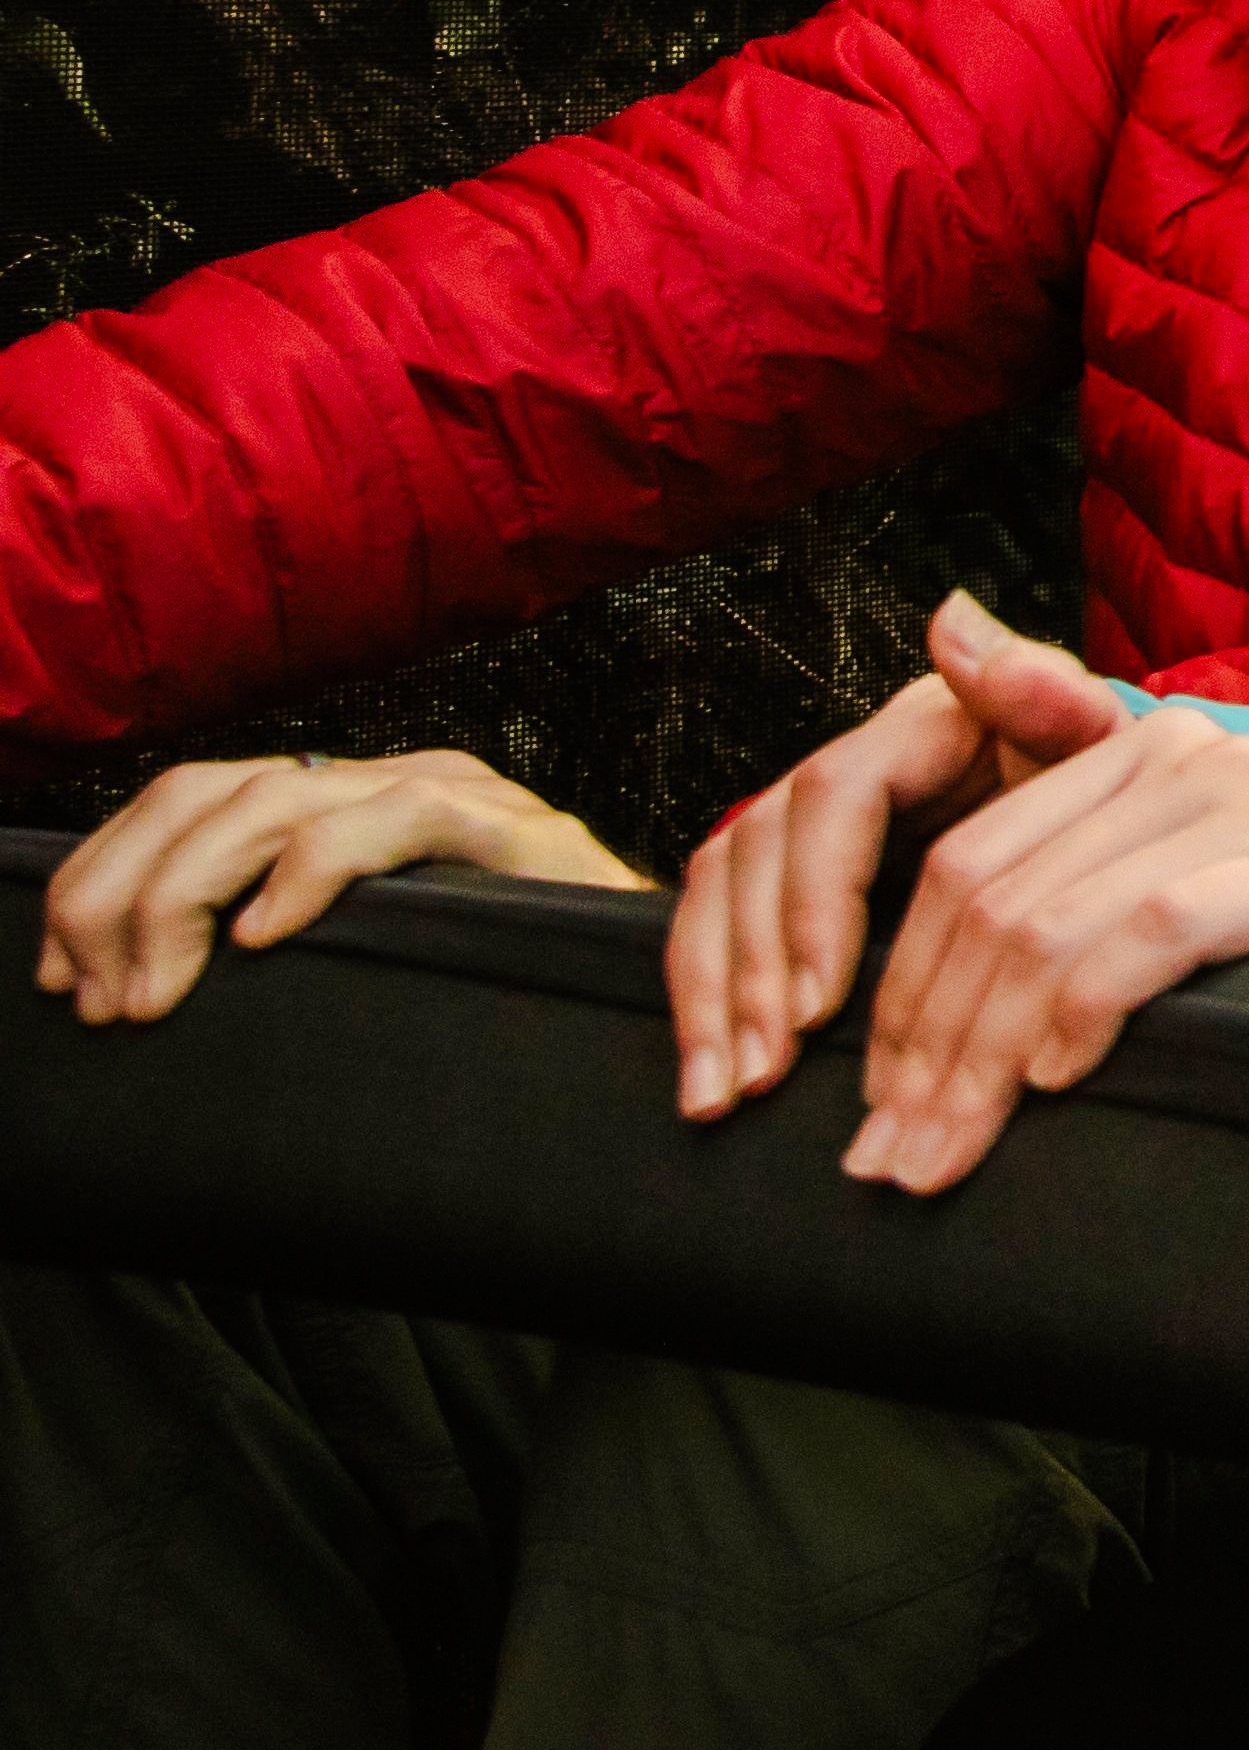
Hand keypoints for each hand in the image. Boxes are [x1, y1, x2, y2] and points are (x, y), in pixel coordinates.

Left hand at [35, 748, 638, 1021]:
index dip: (99, 879)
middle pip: (206, 790)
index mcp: (343, 804)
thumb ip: (263, 945)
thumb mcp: (354, 967)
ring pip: (277, 800)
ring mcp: (456, 797)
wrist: (651, 1004)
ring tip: (158, 992)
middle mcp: (391, 779)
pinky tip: (264, 936)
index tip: (59, 979)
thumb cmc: (501, 1006)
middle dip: (120, 894)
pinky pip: (394, 819)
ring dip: (185, 897)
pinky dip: (311, 872)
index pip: (184, 799)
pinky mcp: (517, 834)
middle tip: (100, 1000)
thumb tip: (115, 979)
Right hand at [667, 589, 1127, 1123]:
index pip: (833, 798)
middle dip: (749, 969)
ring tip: (723, 1093)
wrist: (1116, 825)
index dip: (817, 902)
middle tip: (764, 1070)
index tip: (820, 1001)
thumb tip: (952, 619)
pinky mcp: (792, 876)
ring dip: (712, 997)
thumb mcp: (1094, 746)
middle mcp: (846, 766)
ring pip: (720, 893)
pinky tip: (713, 1079)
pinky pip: (720, 926)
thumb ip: (1040, 690)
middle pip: (755, 851)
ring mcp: (809, 820)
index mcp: (915, 727)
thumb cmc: (1109, 791)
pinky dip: (707, 1001)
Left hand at [834, 597, 1248, 1196]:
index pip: (966, 860)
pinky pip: (1156, 934)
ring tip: (954, 1145)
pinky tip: (1059, 1080)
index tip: (881, 1095)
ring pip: (1058, 929)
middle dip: (934, 1044)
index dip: (904, 984)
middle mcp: (1182, 749)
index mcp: (1124, 742)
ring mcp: (1246, 802)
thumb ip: (1039, 753)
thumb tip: (946, 623)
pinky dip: (1089, 1012)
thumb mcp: (1132, 842)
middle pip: (997, 904)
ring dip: (989, 1059)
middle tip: (899, 1151)